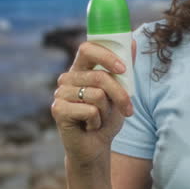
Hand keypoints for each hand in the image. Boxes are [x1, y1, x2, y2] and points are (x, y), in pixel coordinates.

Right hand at [51, 39, 136, 165]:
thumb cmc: (107, 118)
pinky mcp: (57, 110)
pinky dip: (97, 122)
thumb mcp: (120, 91)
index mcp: (81, 68)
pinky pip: (89, 110)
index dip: (106, 56)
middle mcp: (68, 78)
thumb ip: (125, 68)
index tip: (123, 69)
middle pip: (100, 77)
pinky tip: (90, 127)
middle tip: (128, 108)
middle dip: (120, 94)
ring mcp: (60, 93)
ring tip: (100, 119)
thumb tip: (131, 41)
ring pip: (97, 95)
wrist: (96, 147)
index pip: (87, 48)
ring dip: (107, 112)